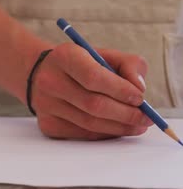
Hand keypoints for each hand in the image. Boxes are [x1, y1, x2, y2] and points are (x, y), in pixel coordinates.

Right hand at [31, 43, 152, 139]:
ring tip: (137, 125)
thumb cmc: (81, 64)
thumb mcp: (105, 54)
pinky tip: (116, 128)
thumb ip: (129, 65)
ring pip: (89, 123)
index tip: (140, 99)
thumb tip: (139, 89)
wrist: (43, 73)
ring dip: (119, 127)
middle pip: (93, 104)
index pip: (93, 77)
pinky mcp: (47, 124)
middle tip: (146, 118)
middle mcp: (50, 81)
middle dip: (125, 114)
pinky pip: (81, 134)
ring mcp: (45, 105)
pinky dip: (104, 134)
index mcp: (65, 57)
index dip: (120, 90)